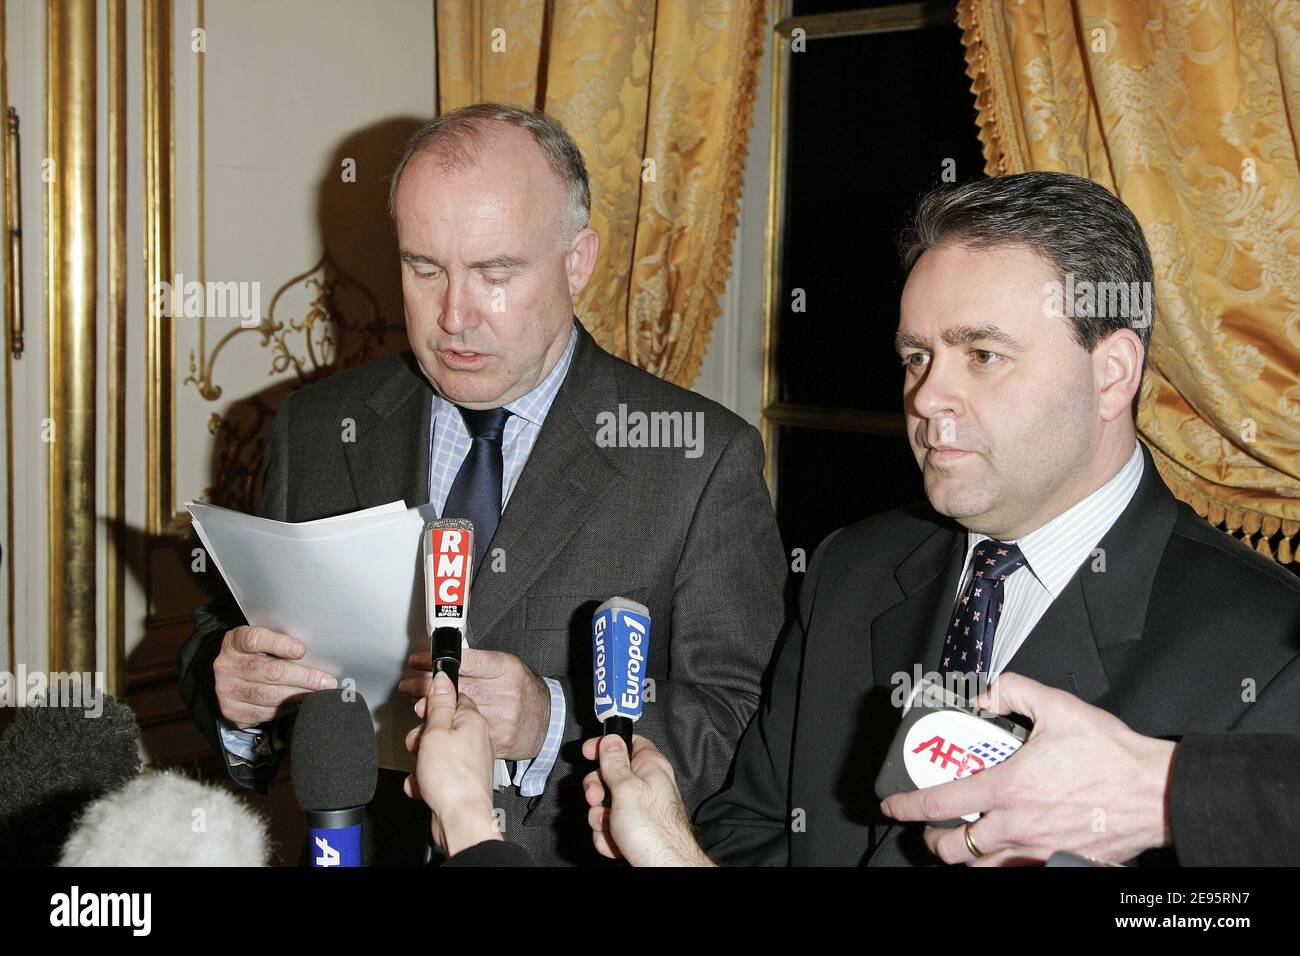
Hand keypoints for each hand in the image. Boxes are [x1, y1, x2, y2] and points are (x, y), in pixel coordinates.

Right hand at [213, 626, 336, 728]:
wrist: (229, 677)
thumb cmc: (254, 656)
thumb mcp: (261, 644)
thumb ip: (280, 645)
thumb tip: (316, 653)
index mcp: (234, 642)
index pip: (254, 640)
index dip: (279, 644)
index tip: (301, 650)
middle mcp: (226, 665)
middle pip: (269, 671)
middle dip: (303, 677)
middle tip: (326, 681)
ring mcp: (227, 690)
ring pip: (269, 695)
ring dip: (299, 695)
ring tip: (318, 694)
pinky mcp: (232, 711)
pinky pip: (265, 712)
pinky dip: (286, 708)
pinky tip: (299, 703)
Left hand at [401, 648, 549, 760]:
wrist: (548, 721)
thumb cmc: (523, 690)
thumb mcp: (507, 667)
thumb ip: (478, 664)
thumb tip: (443, 664)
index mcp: (506, 669)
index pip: (465, 662)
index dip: (436, 661)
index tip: (417, 661)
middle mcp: (505, 693)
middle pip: (456, 688)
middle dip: (425, 687)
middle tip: (408, 685)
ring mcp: (501, 719)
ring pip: (456, 716)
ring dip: (430, 712)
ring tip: (415, 707)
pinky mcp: (496, 742)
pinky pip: (464, 739)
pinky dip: (444, 736)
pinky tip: (430, 732)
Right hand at [403, 672, 499, 856]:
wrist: (461, 819)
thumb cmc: (453, 779)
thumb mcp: (437, 732)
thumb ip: (438, 704)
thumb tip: (442, 679)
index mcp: (473, 721)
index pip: (452, 699)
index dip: (432, 706)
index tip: (421, 713)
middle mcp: (475, 739)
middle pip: (440, 727)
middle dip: (422, 738)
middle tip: (419, 746)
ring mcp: (469, 761)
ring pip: (435, 752)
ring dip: (421, 762)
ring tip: (422, 770)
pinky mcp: (461, 780)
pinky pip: (437, 773)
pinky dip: (426, 780)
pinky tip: (424, 786)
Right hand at [580, 734, 713, 866]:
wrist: (664, 866)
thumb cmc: (653, 829)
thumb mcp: (626, 788)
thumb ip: (615, 762)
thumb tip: (611, 738)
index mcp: (650, 766)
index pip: (627, 742)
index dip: (606, 745)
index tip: (589, 752)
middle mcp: (646, 784)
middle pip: (610, 775)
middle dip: (597, 791)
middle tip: (598, 799)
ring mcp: (639, 808)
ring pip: (605, 805)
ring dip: (600, 819)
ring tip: (611, 827)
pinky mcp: (633, 828)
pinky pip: (609, 826)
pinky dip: (608, 836)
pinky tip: (616, 843)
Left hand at [879, 672, 1175, 865]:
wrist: (1158, 792)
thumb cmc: (1113, 756)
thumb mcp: (1058, 707)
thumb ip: (1014, 691)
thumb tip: (989, 693)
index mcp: (1009, 789)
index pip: (940, 803)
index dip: (907, 806)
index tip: (893, 806)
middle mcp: (1018, 827)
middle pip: (955, 850)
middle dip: (933, 841)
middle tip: (931, 828)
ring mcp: (1040, 851)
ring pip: (985, 868)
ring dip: (967, 855)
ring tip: (964, 839)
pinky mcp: (1062, 862)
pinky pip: (1021, 870)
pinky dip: (1006, 862)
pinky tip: (1009, 844)